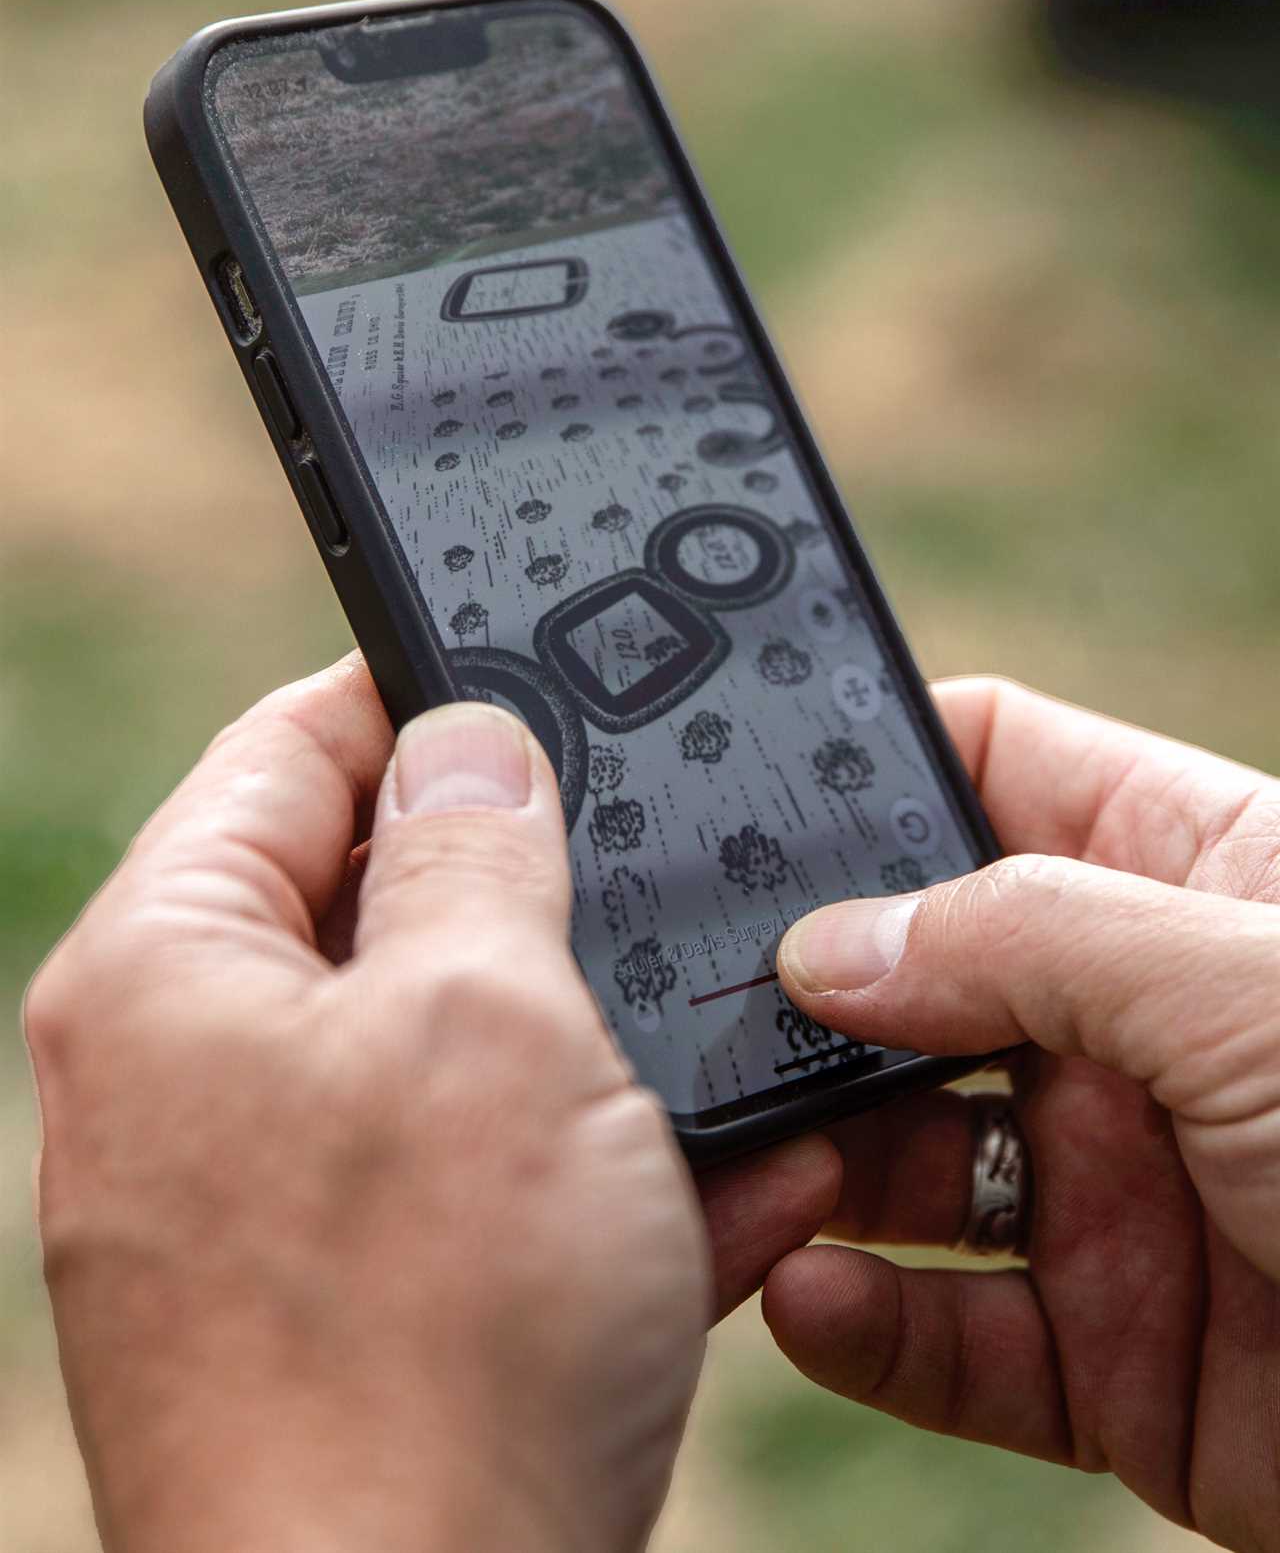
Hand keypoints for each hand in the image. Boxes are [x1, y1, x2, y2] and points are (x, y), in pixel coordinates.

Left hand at [26, 656, 835, 1552]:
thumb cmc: (431, 1335)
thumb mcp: (488, 1019)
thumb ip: (477, 844)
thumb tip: (464, 733)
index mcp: (169, 972)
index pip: (287, 753)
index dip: (421, 698)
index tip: (538, 677)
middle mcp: (189, 1079)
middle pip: (379, 905)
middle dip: (539, 894)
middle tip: (661, 870)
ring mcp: (266, 1201)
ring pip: (456, 1053)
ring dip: (595, 1044)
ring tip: (728, 1041)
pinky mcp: (350, 1305)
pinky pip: (479, 1185)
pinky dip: (589, 1170)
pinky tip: (732, 1184)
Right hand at [770, 677, 1279, 1552]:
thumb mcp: (1249, 983)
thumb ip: (1031, 938)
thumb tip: (829, 941)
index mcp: (1189, 882)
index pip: (997, 771)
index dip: (876, 765)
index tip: (742, 783)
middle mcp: (1136, 1028)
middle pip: (917, 978)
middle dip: (810, 992)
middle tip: (700, 1004)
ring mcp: (1120, 1191)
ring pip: (907, 1161)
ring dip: (816, 1158)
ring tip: (747, 1158)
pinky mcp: (1116, 1354)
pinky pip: (952, 1334)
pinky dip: (869, 1323)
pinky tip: (813, 1295)